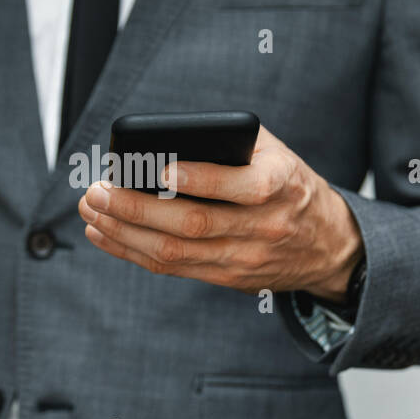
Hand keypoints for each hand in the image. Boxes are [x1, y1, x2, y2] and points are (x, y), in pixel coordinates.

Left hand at [78, 125, 361, 300]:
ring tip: (92, 211)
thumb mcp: (277, 155)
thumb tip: (164, 140)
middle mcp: (266, 227)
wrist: (327, 243)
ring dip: (125, 233)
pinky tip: (106, 234)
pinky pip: (175, 268)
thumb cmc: (290, 186)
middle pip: (194, 225)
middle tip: (98, 191)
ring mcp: (247, 259)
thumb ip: (233, 142)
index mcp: (282, 187)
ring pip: (177, 252)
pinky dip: (134, 252)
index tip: (155, 168)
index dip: (196, 179)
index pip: (240, 187)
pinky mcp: (231, 279)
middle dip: (138, 209)